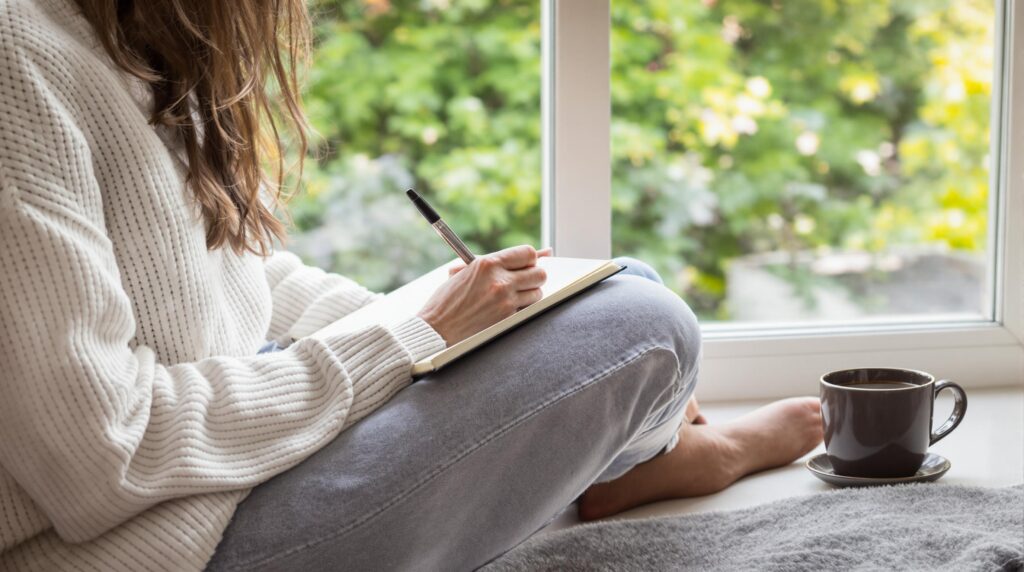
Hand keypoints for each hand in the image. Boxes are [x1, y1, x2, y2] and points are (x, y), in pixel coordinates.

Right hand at [418, 245, 552, 344]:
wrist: (437, 328)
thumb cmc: (448, 299)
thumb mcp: (466, 271)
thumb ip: (495, 262)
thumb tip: (539, 253)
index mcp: (488, 263)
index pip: (527, 253)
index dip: (529, 259)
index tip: (524, 264)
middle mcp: (500, 281)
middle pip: (539, 273)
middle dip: (533, 276)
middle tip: (522, 280)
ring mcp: (505, 301)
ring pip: (537, 293)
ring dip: (529, 294)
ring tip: (511, 296)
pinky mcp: (507, 319)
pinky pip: (527, 310)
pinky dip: (521, 309)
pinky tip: (505, 309)